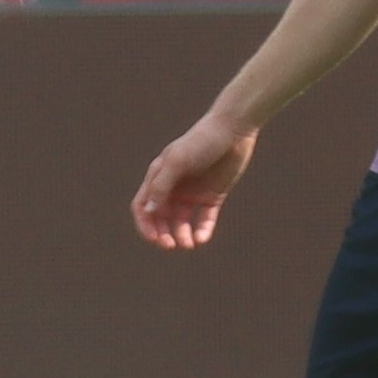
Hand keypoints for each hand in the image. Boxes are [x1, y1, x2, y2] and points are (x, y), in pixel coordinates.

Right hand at [131, 111, 257, 249]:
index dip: (145, 224)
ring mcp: (192, 193)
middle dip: (163, 234)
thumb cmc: (201, 141)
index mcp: (158, 176)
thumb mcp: (178, 161)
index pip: (144, 206)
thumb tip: (149, 210)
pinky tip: (202, 239)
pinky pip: (204, 219)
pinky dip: (202, 231)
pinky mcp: (212, 197)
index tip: (154, 239)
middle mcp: (173, 187)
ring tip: (189, 244)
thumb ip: (162, 185)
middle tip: (170, 246)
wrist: (233, 131)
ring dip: (182, 235)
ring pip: (181, 223)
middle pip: (161, 218)